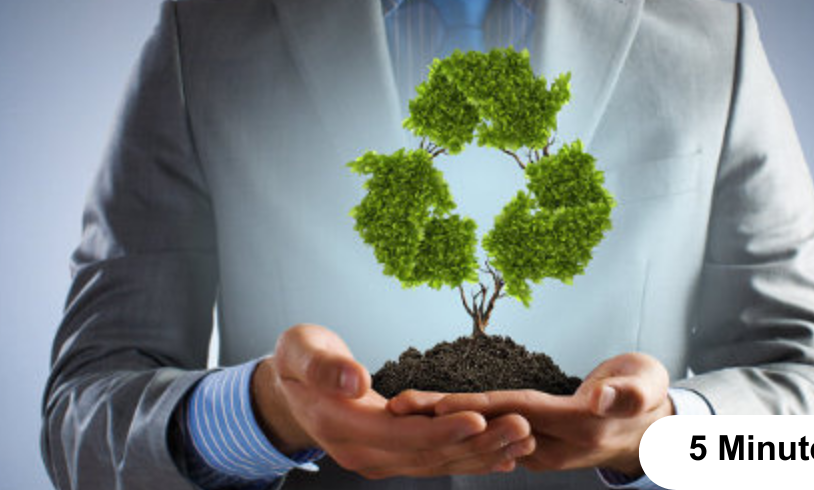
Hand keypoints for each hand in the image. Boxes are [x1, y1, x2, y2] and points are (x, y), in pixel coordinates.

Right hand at [252, 324, 536, 478]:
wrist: (288, 390)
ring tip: (524, 440)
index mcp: (342, 427)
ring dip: (483, 454)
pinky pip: (435, 462)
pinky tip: (504, 456)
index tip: (480, 418)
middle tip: (522, 427)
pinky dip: (470, 459)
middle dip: (478, 444)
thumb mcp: (300, 351)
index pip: (400, 435)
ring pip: (437, 463)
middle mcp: (363, 453)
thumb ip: (324, 366)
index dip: (441, 430)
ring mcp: (378, 459)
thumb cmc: (298, 361)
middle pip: (428, 455)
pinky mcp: (391, 456)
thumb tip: (355, 379)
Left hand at [388, 352, 672, 476]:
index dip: (472, 408)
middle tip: (396, 405)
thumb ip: (626, 392)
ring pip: (483, 432)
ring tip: (400, 410)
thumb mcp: (646, 383)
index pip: (513, 411)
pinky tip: (431, 417)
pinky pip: (491, 434)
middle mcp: (552, 442)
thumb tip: (602, 399)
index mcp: (576, 424)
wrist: (652, 426)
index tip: (432, 403)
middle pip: (487, 425)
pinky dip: (459, 425)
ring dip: (442, 423)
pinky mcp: (533, 443)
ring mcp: (541, 447)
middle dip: (440, 416)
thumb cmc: (648, 394)